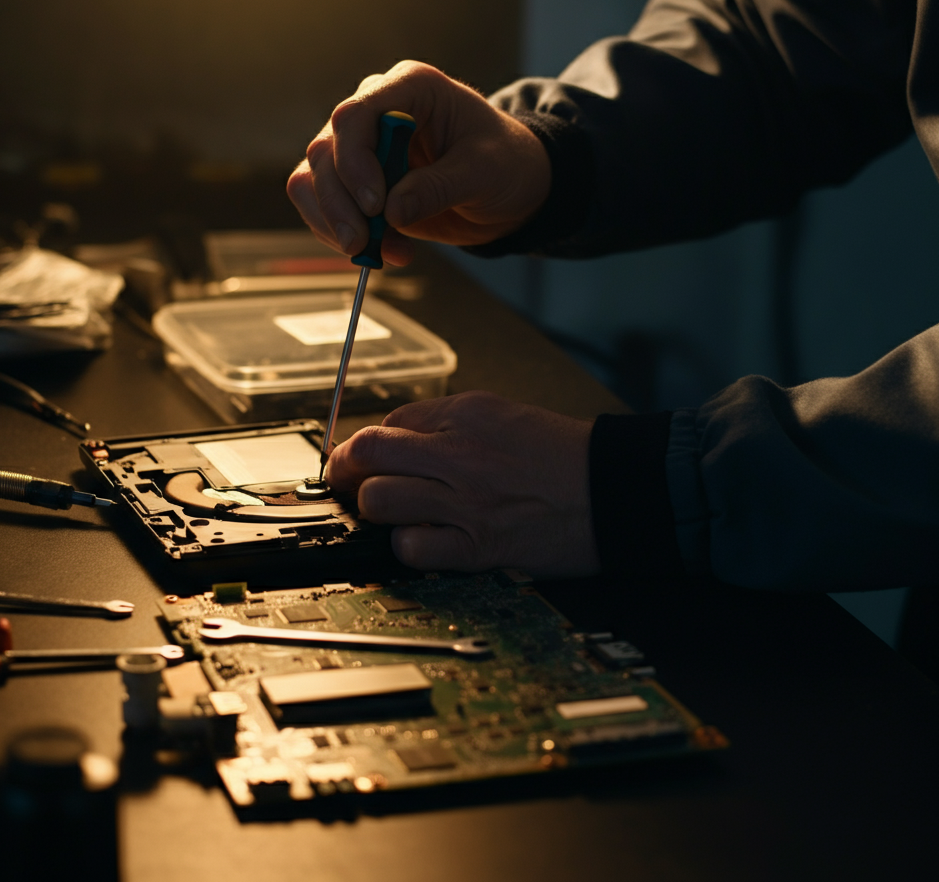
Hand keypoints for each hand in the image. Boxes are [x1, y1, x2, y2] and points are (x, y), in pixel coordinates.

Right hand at [286, 61, 550, 266]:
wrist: (510, 188)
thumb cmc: (505, 163)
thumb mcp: (484, 173)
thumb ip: (438, 188)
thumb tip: (391, 212)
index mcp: (410, 88)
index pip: (355, 115)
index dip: (354, 162)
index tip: (375, 207)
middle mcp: (375, 110)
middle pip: (325, 151)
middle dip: (339, 203)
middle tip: (362, 244)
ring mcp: (360, 147)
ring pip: (313, 179)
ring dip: (333, 222)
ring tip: (374, 252)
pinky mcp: (355, 183)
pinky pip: (322, 205)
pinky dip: (339, 233)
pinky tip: (382, 252)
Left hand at [326, 391, 596, 577]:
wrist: (617, 490)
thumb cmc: (567, 456)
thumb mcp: (507, 415)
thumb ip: (452, 423)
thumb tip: (401, 440)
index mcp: (468, 413)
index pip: (389, 423)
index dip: (365, 444)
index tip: (357, 457)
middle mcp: (459, 451)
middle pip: (368, 453)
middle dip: (344, 470)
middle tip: (343, 482)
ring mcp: (466, 500)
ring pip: (378, 500)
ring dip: (373, 509)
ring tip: (386, 515)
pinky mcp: (479, 545)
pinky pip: (412, 547)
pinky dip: (405, 546)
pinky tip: (419, 542)